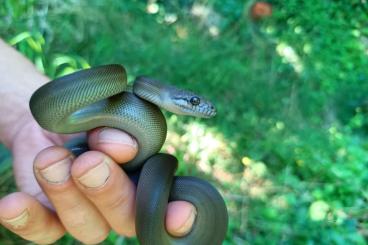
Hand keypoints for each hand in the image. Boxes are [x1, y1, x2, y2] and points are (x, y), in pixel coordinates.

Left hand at [0, 114, 195, 243]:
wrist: (57, 119)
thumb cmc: (93, 114)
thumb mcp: (109, 110)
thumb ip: (121, 126)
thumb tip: (124, 147)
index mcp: (145, 179)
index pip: (166, 204)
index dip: (176, 215)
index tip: (181, 213)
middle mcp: (122, 203)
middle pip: (127, 220)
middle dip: (109, 191)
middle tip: (90, 161)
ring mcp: (88, 215)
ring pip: (86, 228)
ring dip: (66, 193)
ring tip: (51, 158)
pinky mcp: (52, 219)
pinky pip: (43, 232)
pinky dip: (28, 218)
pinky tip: (13, 201)